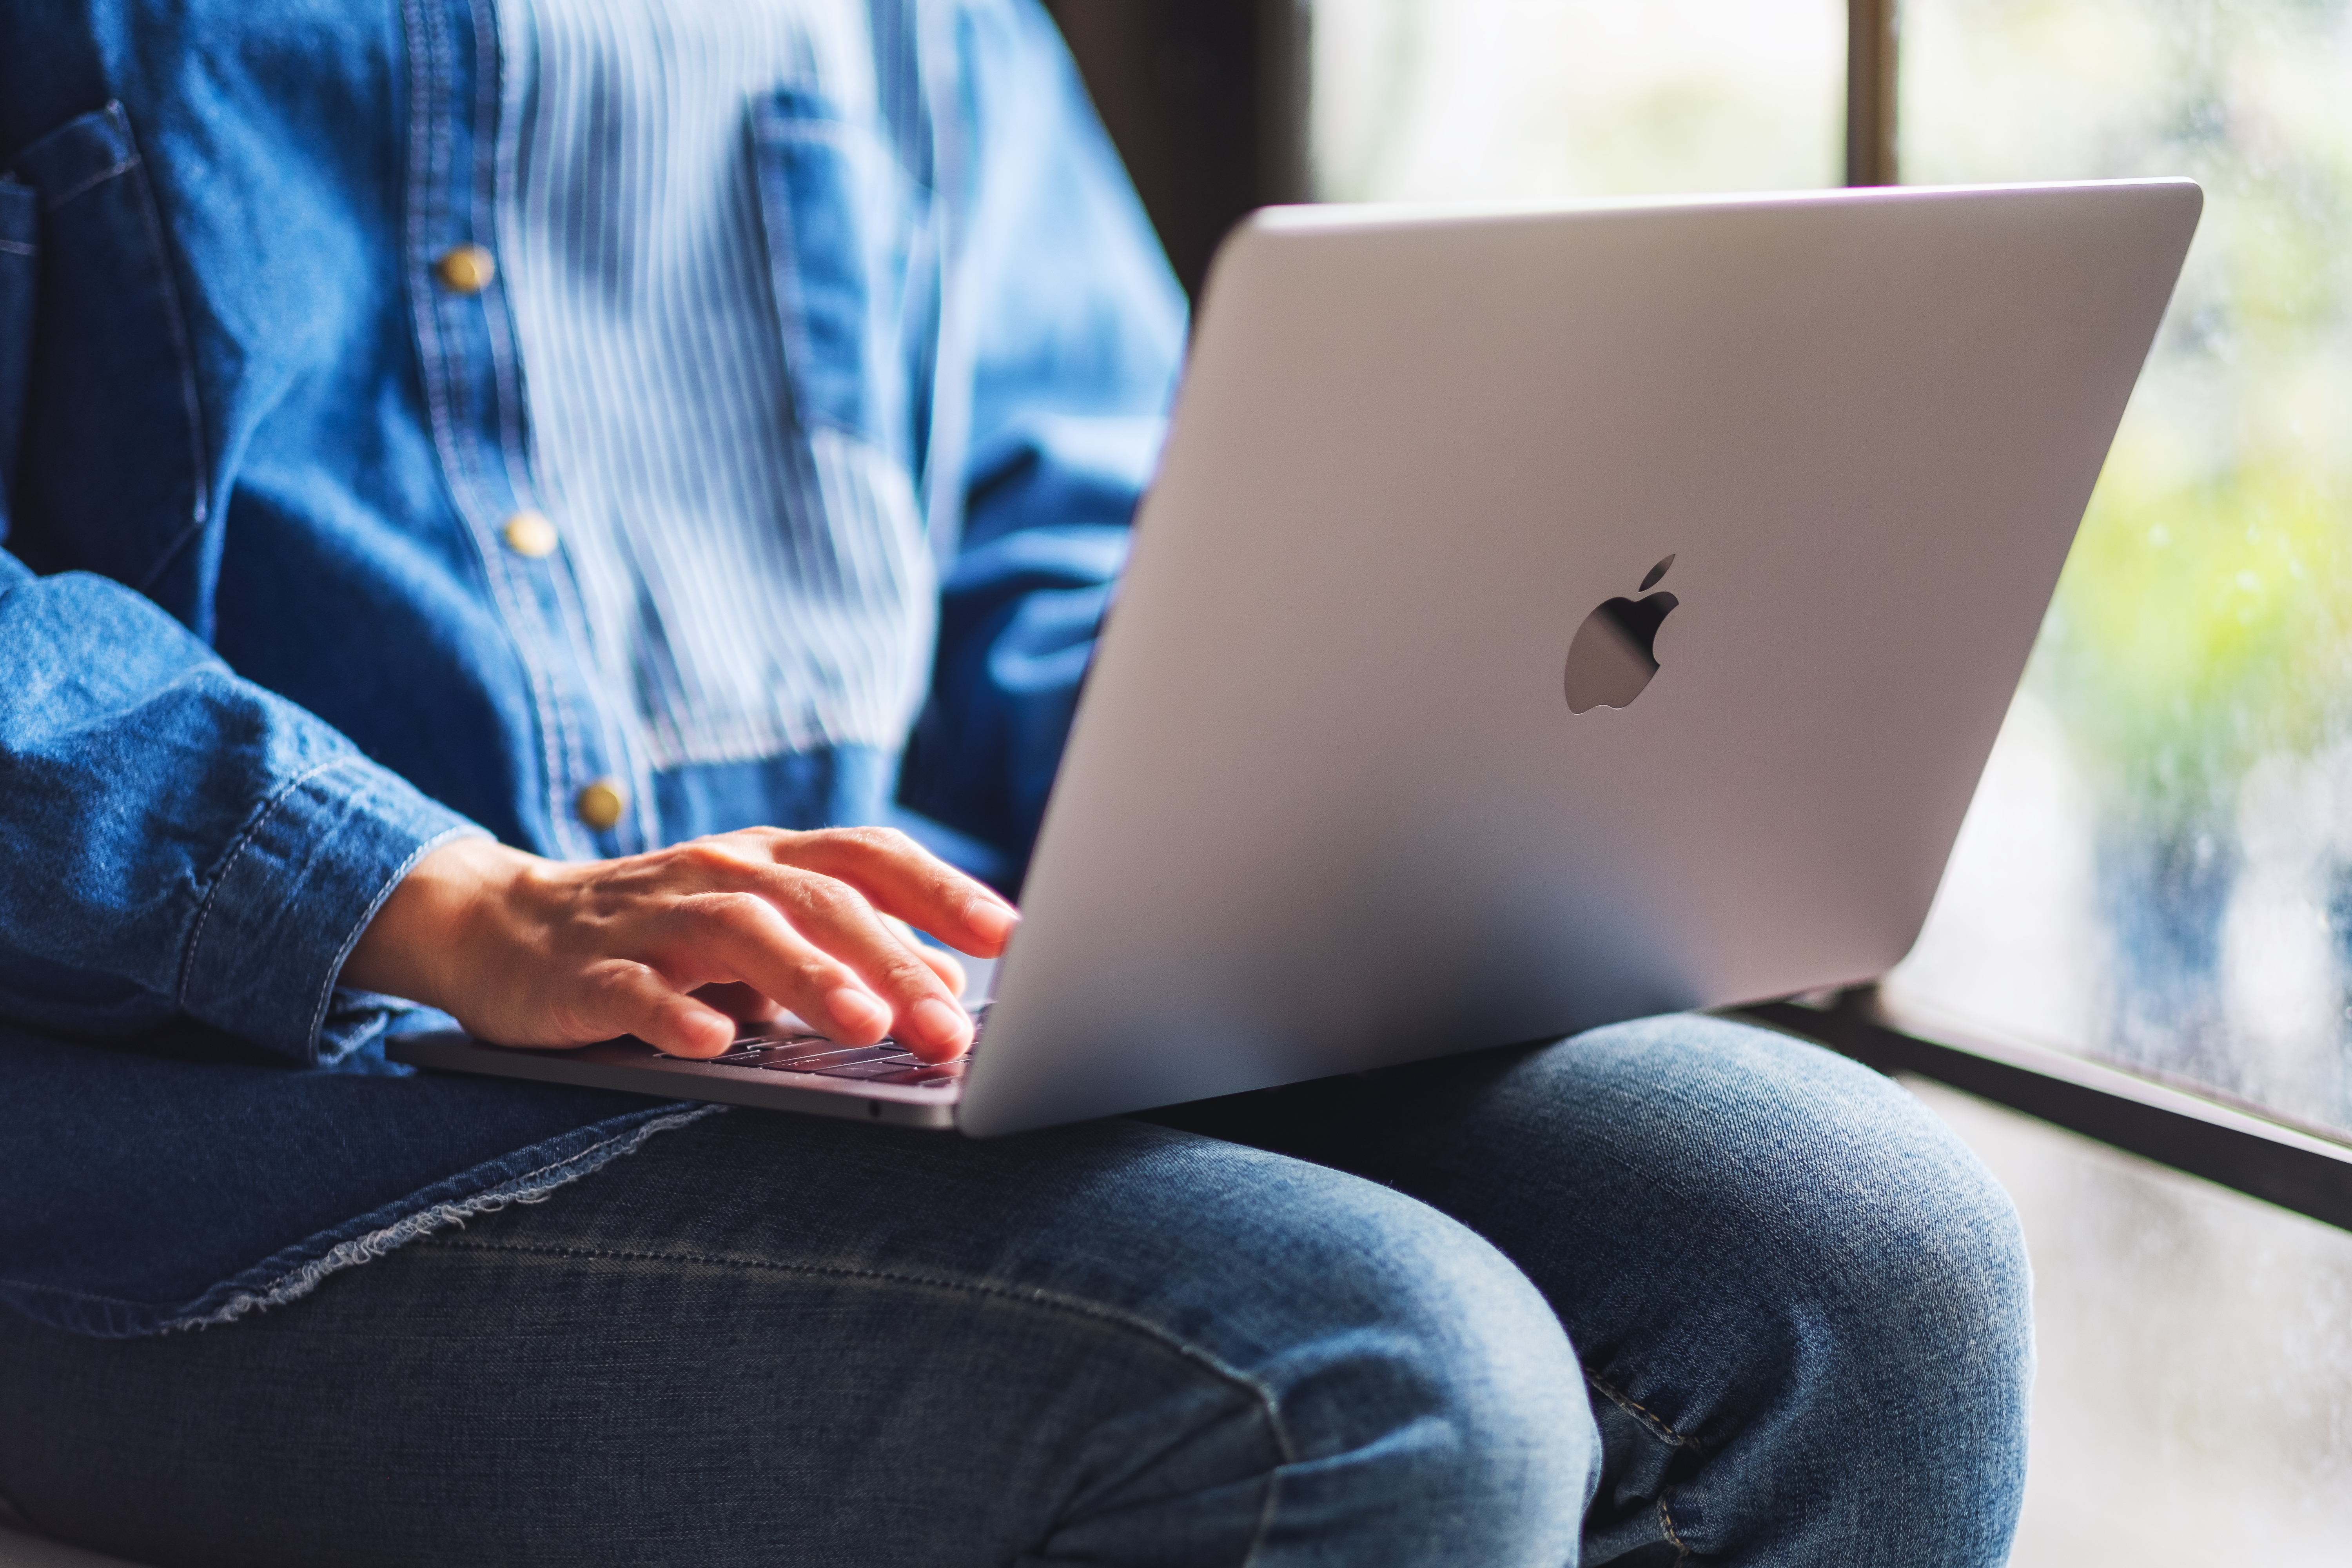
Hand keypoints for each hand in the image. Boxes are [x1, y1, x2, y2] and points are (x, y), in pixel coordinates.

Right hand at [341, 828, 1016, 1062]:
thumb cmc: (666, 938)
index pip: (871, 857)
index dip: (942, 891)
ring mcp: (651, 917)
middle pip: (820, 902)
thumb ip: (848, 953)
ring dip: (807, 979)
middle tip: (946, 1026)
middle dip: (892, 963)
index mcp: (772, 860)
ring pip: (740, 933)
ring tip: (862, 1028)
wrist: (505, 926)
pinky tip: (716, 1044)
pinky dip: (676, 1013)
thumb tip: (949, 989)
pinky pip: (635, 988)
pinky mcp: (586, 969)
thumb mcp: (764, 936)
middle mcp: (720, 872)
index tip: (1010, 937)